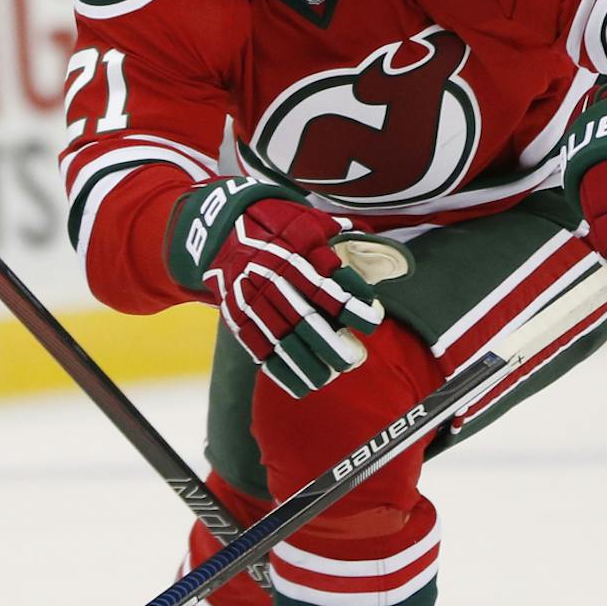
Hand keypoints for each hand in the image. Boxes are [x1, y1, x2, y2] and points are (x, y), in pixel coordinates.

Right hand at [168, 178, 383, 398]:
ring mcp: (251, 301)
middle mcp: (270, 279)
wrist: (218, 229)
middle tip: (355, 358)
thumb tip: (388, 258)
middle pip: (306, 320)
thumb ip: (344, 239)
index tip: (373, 318)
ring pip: (283, 340)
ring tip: (331, 375)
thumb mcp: (309, 219)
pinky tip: (303, 386)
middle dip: (333, 344)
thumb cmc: (275, 224)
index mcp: (293, 254)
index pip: (328, 288)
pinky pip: (259, 350)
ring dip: (309, 364)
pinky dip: (281, 372)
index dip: (353, 306)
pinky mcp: (237, 318)